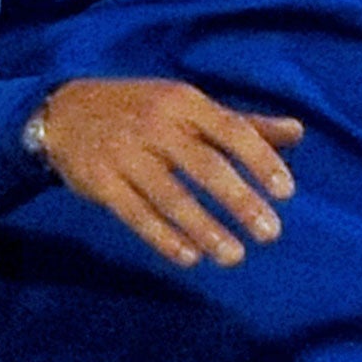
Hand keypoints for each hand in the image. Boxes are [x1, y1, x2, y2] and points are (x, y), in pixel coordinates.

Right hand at [35, 77, 302, 269]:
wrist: (63, 111)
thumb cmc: (140, 109)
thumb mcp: (188, 105)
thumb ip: (242, 122)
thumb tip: (298, 132)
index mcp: (183, 102)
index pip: (231, 130)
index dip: (260, 160)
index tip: (286, 193)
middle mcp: (156, 126)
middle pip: (204, 166)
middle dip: (240, 201)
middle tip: (270, 234)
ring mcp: (125, 154)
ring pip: (171, 197)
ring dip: (205, 229)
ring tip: (234, 256)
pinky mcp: (100, 182)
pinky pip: (136, 215)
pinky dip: (163, 238)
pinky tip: (189, 258)